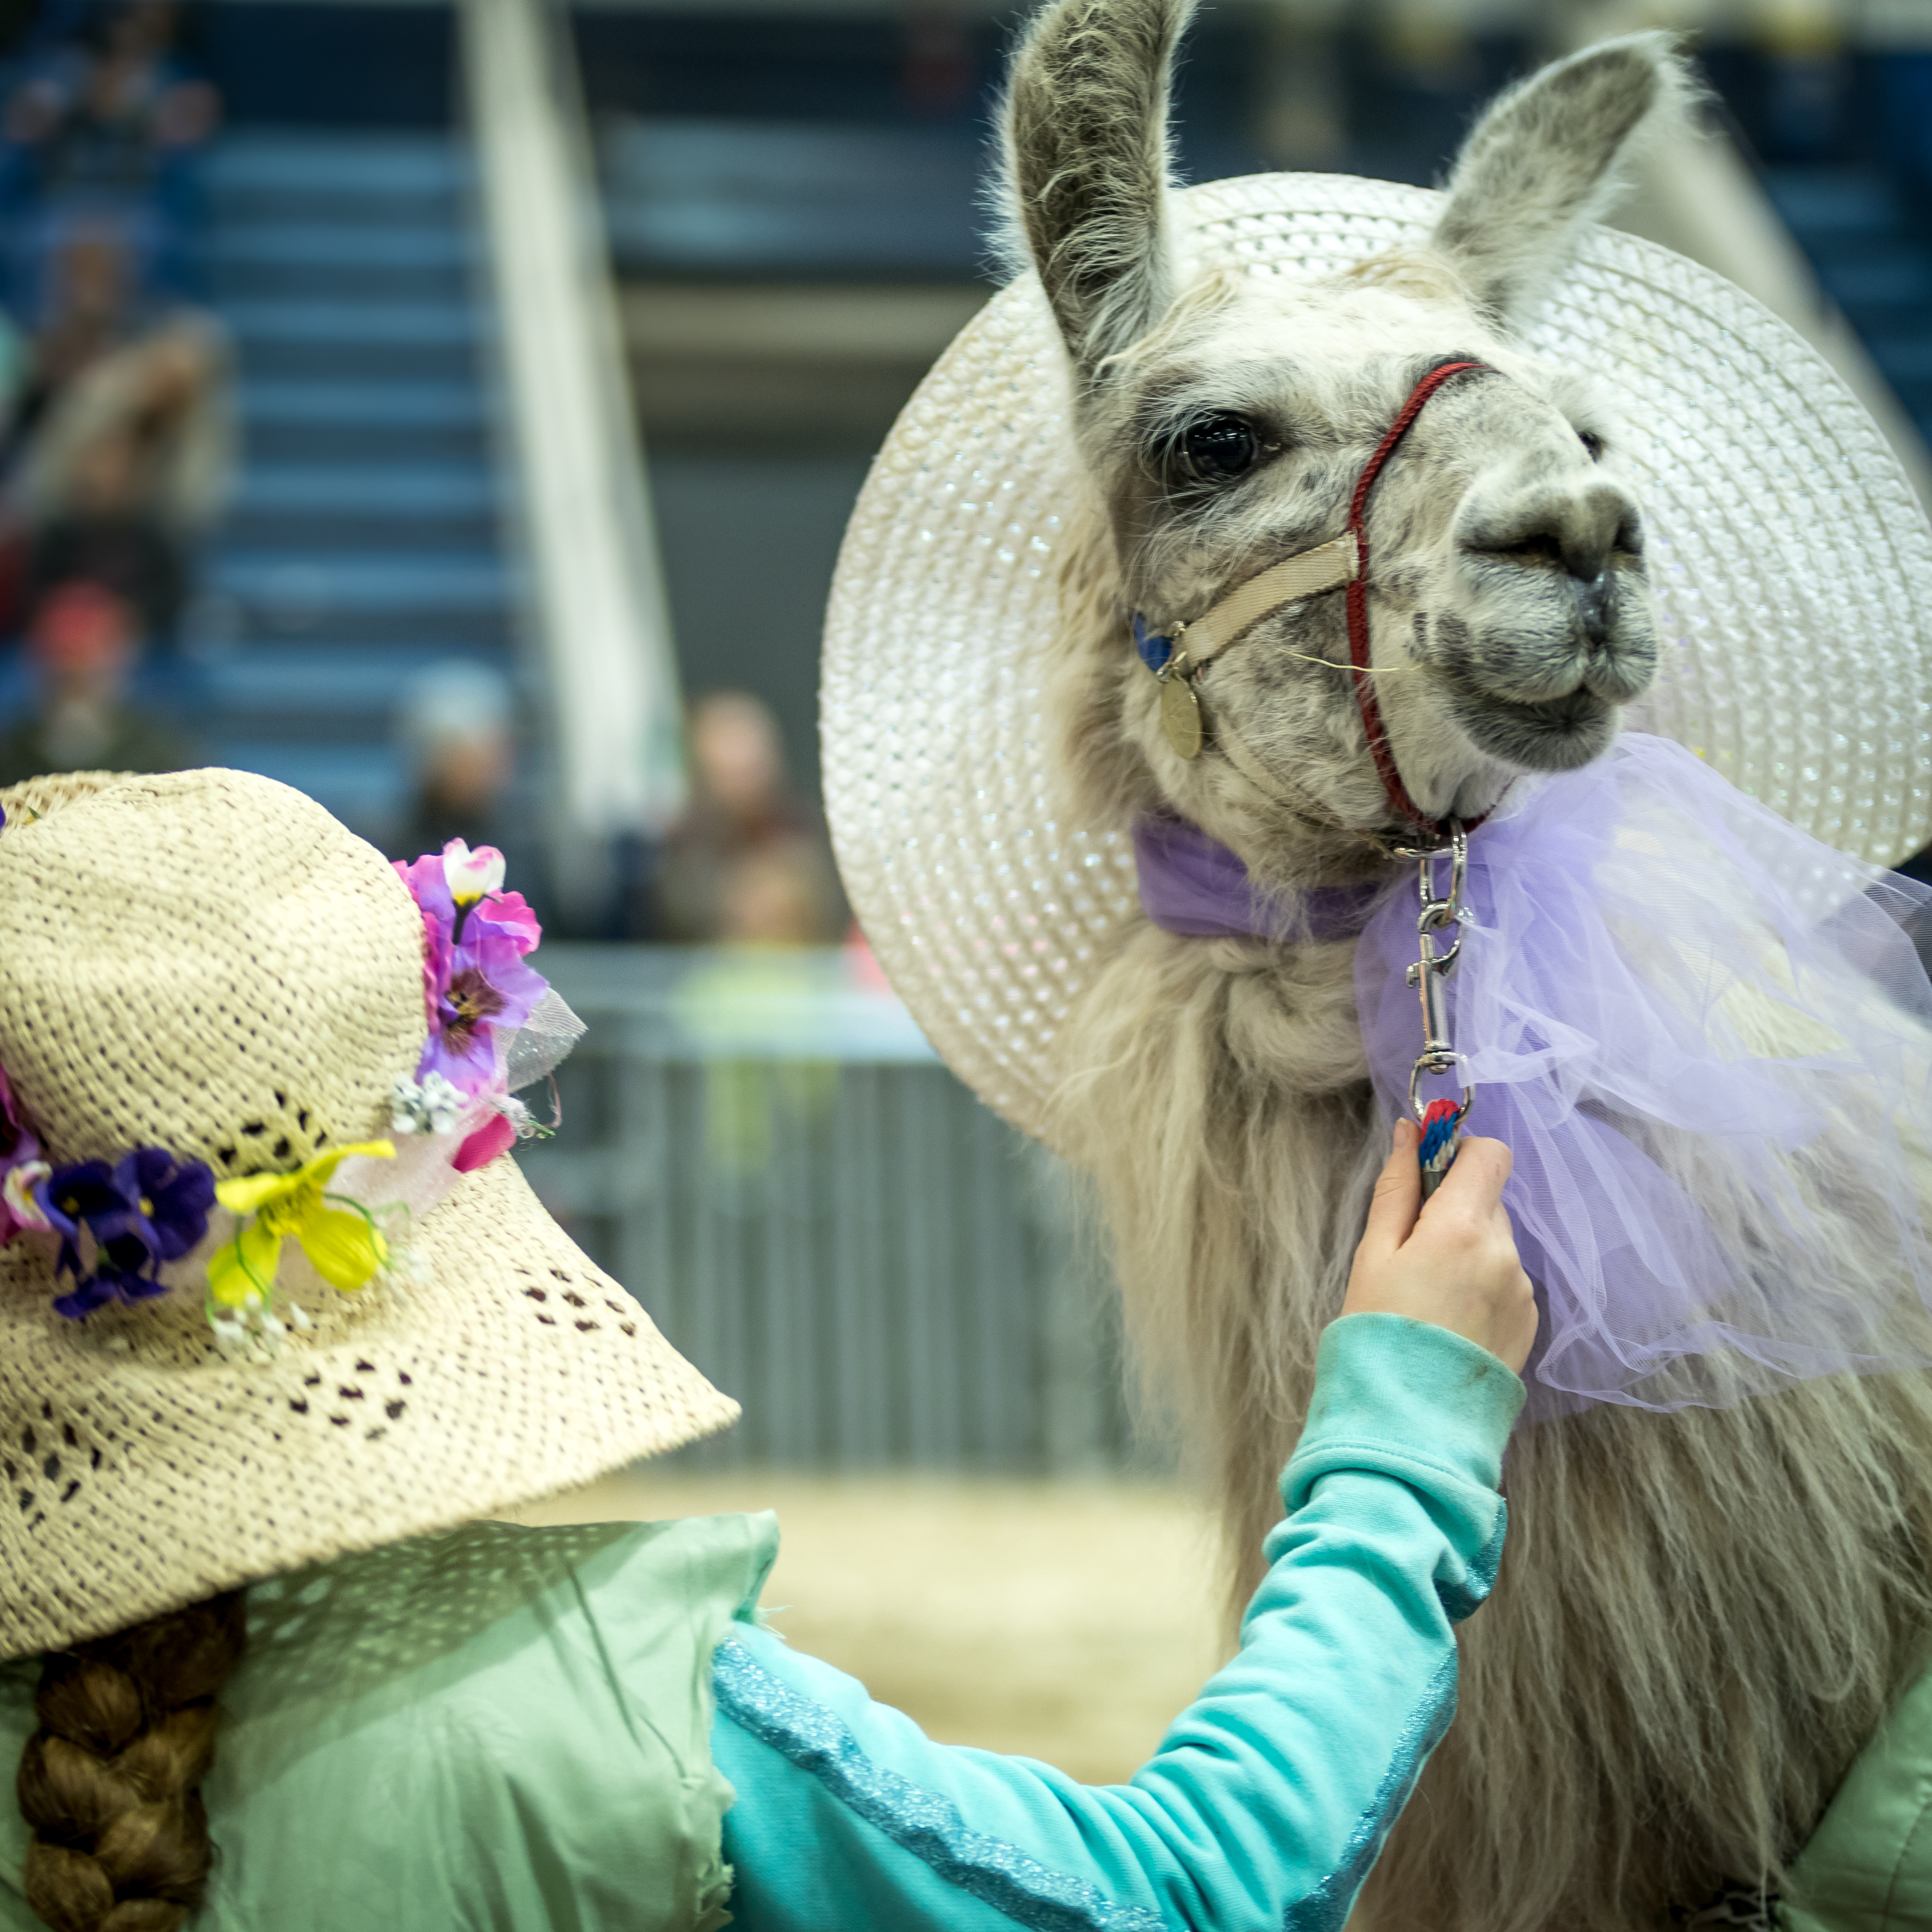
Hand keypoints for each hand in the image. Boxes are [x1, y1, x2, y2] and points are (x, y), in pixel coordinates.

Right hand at [1340, 1121, 1537, 1373]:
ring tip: (1431, 1298)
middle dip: (1454, 1211)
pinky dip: (1482, 1286)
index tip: (1428, 1177)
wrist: (1410, 1423)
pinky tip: (1452, 1321)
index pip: (1489, 1154)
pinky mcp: (1531, 1322)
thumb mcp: (1373, 1255)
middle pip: (1488, 1201)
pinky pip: (1507, 1280)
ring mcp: (1523, 1290)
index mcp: (1463, 1227)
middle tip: (1414, 1253)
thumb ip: (1396, 1188)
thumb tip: (1408, 1132)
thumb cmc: (1378, 1331)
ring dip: (1468, 1252)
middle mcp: (1505, 1252)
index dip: (1459, 1153)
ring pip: (1496, 1243)